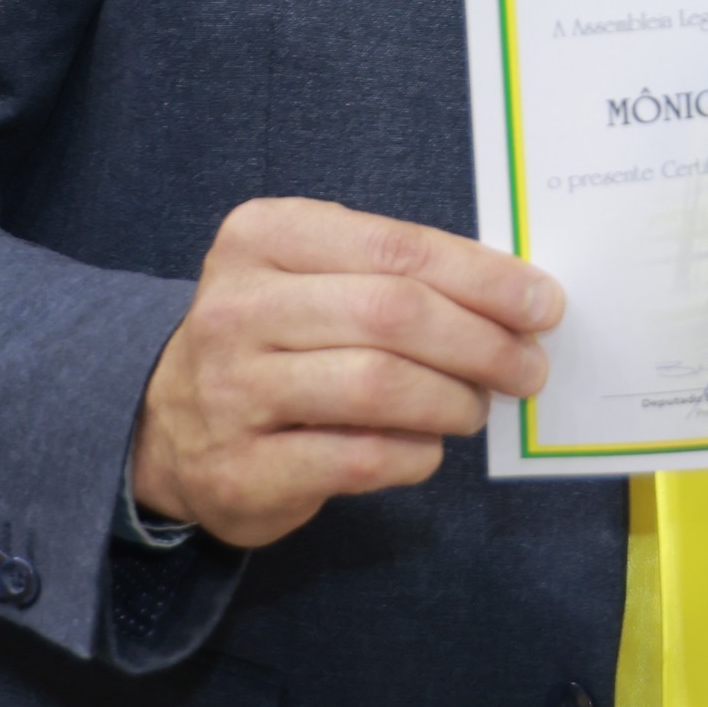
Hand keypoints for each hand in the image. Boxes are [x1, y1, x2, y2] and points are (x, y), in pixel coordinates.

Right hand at [128, 198, 562, 549]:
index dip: (483, 277)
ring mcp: (231, 391)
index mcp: (263, 236)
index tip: (542, 302)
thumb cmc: (273, 337)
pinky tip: (428, 447)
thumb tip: (517, 298)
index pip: (396, 247)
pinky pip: (359, 458)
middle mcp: (237, 307)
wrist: (165, 428)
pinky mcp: (241, 470)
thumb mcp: (313, 274)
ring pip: (378, 386)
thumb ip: (395, 272)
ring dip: (453, 400)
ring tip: (476, 406)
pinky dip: (415, 454)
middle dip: (482, 341)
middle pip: (392, 315)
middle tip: (527, 366)